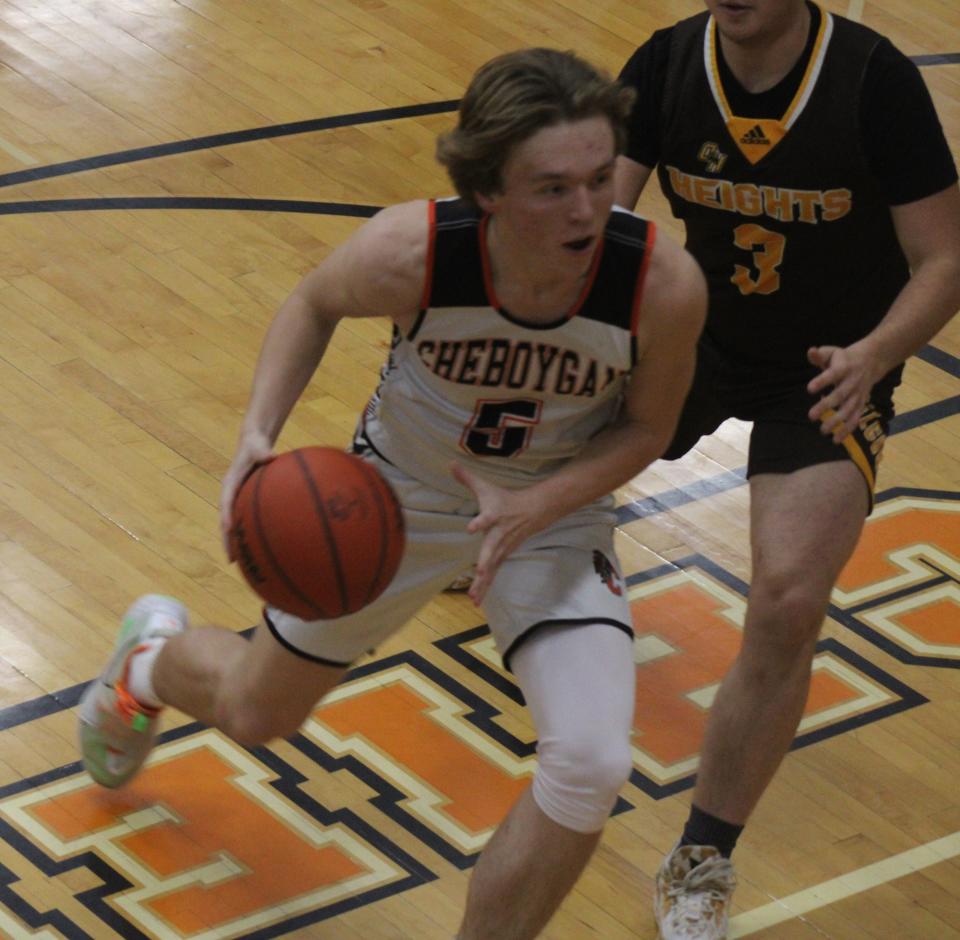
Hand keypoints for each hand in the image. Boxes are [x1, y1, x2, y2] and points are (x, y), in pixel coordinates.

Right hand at [220, 431, 275, 557]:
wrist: (253, 442)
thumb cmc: (256, 445)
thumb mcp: (258, 447)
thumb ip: (264, 452)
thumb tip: (273, 456)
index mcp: (230, 484)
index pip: (226, 504)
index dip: (227, 519)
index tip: (229, 533)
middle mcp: (231, 495)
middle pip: (227, 522)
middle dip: (228, 541)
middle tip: (232, 559)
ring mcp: (237, 500)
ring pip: (235, 525)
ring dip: (237, 543)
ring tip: (244, 562)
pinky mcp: (246, 502)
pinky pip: (248, 521)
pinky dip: (252, 534)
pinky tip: (265, 548)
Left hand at [450, 462, 550, 605]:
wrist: (534, 511)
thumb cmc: (505, 499)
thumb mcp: (486, 487)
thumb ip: (466, 478)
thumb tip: (449, 463)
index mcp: (494, 516)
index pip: (486, 519)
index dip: (479, 522)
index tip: (472, 527)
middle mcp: (499, 535)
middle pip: (492, 549)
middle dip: (486, 561)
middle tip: (480, 573)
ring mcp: (503, 548)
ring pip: (492, 567)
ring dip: (483, 583)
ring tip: (473, 597)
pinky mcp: (502, 557)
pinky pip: (492, 574)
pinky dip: (484, 588)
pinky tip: (475, 601)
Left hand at [806, 341, 878, 443]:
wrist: (873, 360)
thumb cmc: (844, 358)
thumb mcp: (832, 352)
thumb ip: (819, 355)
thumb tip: (811, 351)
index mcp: (844, 367)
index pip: (832, 374)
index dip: (822, 381)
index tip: (809, 389)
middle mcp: (853, 382)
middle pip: (840, 395)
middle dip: (826, 406)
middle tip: (811, 416)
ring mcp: (859, 394)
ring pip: (849, 409)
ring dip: (837, 421)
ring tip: (822, 431)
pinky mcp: (861, 403)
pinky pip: (855, 418)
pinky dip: (847, 429)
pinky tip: (835, 440)